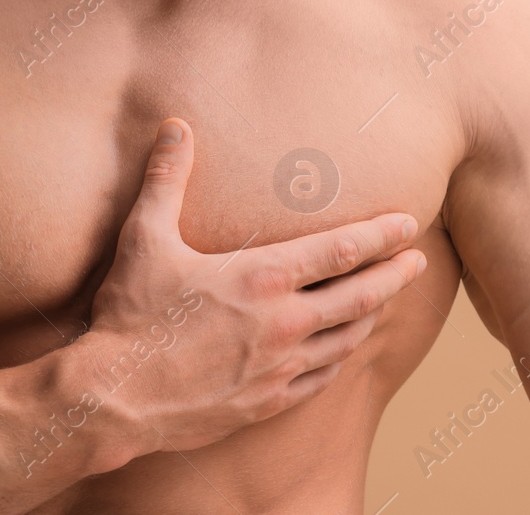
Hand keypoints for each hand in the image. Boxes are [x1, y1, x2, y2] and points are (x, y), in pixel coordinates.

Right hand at [80, 117, 425, 453]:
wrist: (111, 400)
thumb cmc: (129, 316)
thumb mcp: (146, 237)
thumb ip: (167, 178)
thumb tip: (175, 125)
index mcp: (264, 278)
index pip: (343, 250)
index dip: (382, 235)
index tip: (409, 224)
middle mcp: (284, 323)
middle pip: (361, 296)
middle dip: (395, 276)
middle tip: (418, 262)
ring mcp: (279, 368)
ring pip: (346, 340)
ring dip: (371, 317)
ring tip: (385, 302)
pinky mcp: (266, 403)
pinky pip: (320, 381)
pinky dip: (339, 361)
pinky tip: (341, 352)